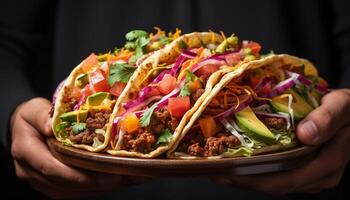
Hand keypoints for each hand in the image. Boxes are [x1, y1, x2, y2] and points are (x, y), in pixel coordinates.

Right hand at [10, 98, 145, 198]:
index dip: (78, 174)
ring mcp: (38, 181)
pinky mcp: (48, 185)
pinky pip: (70, 193)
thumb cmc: (32, 117)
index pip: (51, 168)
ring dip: (95, 189)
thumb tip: (51, 125)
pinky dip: (90, 189)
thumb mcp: (34, 109)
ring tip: (119, 179)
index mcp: (25, 150)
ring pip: (68, 192)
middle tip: (119, 177)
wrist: (25, 128)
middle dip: (93, 183)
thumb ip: (41, 116)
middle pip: (63, 184)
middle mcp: (29, 171)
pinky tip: (108, 182)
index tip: (103, 172)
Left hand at [213, 89, 349, 194]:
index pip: (286, 179)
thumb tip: (306, 134)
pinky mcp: (305, 170)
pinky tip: (239, 164)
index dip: (254, 178)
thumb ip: (328, 118)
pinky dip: (257, 171)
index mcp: (328, 164)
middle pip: (275, 185)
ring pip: (275, 183)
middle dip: (243, 180)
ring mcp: (312, 175)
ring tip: (219, 169)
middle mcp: (319, 176)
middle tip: (214, 171)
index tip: (228, 171)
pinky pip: (278, 175)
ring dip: (247, 178)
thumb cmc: (347, 108)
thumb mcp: (342, 106)